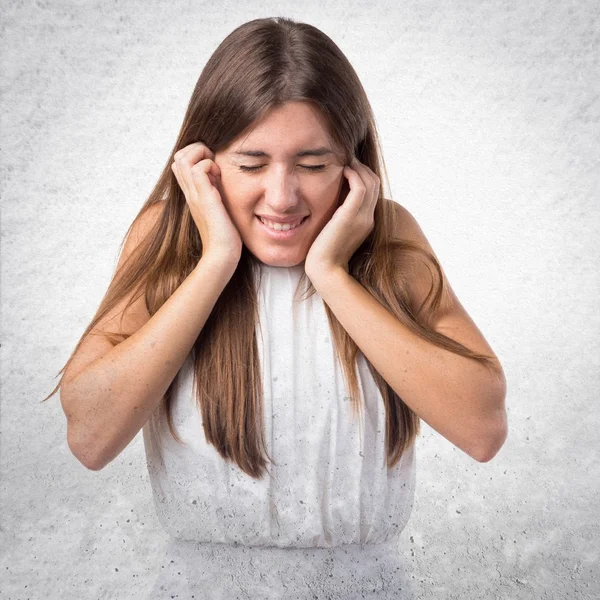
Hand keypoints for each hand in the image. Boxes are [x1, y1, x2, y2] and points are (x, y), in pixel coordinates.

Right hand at [172, 142, 242, 264]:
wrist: (222, 255)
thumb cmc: (225, 237)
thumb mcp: (219, 209)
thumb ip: (216, 195)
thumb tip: (222, 181)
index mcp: (192, 195)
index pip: (180, 164)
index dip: (195, 157)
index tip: (214, 168)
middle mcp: (189, 193)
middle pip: (177, 157)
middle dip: (197, 150)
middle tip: (215, 164)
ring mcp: (194, 195)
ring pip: (182, 158)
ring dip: (201, 155)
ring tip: (216, 170)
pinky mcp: (204, 198)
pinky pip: (198, 168)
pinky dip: (209, 165)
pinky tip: (219, 178)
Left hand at [304, 157, 379, 277]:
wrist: (325, 270)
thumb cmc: (324, 254)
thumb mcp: (334, 231)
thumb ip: (337, 217)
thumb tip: (330, 203)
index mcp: (365, 222)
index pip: (372, 192)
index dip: (362, 176)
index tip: (348, 167)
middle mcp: (368, 218)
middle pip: (374, 183)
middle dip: (362, 168)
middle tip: (347, 158)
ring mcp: (362, 217)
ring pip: (370, 182)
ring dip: (358, 168)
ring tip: (345, 161)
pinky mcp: (351, 216)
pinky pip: (360, 188)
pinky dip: (353, 175)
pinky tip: (342, 171)